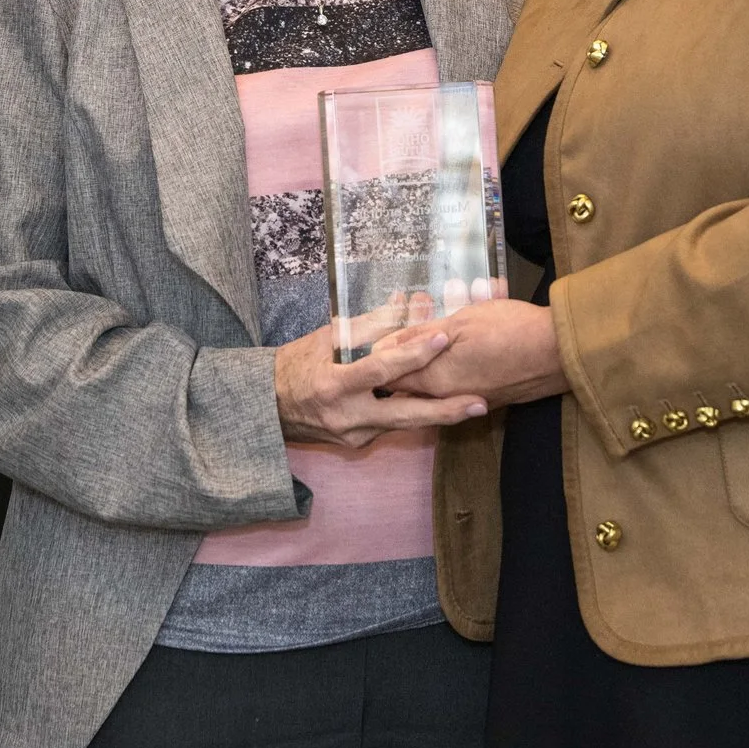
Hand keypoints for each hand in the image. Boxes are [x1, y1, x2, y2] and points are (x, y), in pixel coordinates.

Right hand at [275, 317, 487, 448]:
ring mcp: (353, 435)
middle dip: (446, 410)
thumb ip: (366, 326)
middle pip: (404, 414)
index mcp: (335, 385)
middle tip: (480, 403)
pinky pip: (389, 426)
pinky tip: (435, 404)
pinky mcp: (357, 444)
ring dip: (436, 413)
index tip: (442, 340)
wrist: (267, 408)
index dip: (413, 355)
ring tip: (472, 404)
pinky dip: (411, 413)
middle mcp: (347, 416)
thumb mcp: (326, 338)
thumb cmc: (295, 364)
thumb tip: (403, 304)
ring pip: (402, 423)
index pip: (381, 370)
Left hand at [383, 297, 569, 407]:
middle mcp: (447, 398)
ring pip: (429, 387)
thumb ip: (421, 335)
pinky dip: (442, 373)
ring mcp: (468, 401)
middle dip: (393, 366)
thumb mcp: (462, 322)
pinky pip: (452, 388)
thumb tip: (385, 346)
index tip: (365, 340)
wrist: (562, 352)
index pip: (389, 374)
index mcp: (435, 379)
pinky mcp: (487, 398)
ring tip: (413, 347)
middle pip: (406, 386)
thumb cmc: (513, 330)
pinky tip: (449, 354)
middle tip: (384, 344)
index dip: (376, 357)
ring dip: (418, 369)